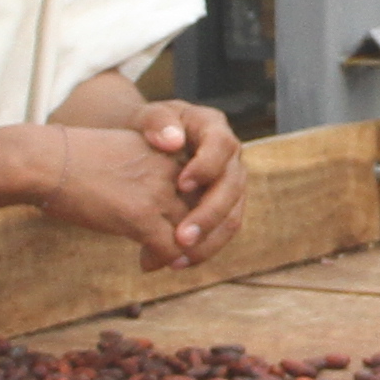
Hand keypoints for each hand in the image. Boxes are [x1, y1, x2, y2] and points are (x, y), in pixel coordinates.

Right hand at [31, 125, 217, 264]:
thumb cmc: (72, 159)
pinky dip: (164, 261)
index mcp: (167, 152)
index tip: (181, 226)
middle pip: (207, 210)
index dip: (199, 210)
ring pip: (194, 233)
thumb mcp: (122, 154)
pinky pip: (171, 249)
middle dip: (198, 236)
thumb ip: (144, 171)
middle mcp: (170, 170)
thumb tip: (147, 198)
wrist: (45, 160)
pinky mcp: (141, 216)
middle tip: (180, 253)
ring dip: (183, 253)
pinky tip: (146, 264)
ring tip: (161, 262)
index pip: (204, 185)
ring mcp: (158, 193)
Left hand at [129, 101, 244, 265]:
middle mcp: (229, 157)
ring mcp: (229, 184)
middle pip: (232, 187)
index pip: (221, 146)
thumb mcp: (149, 117)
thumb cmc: (147, 129)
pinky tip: (175, 262)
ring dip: (208, 241)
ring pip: (232, 215)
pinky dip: (201, 249)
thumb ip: (157, 123)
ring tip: (177, 260)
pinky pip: (221, 231)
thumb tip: (172, 141)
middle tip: (182, 238)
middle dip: (209, 215)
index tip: (180, 183)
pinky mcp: (221, 207)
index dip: (206, 166)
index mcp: (214, 128)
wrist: (147, 145)